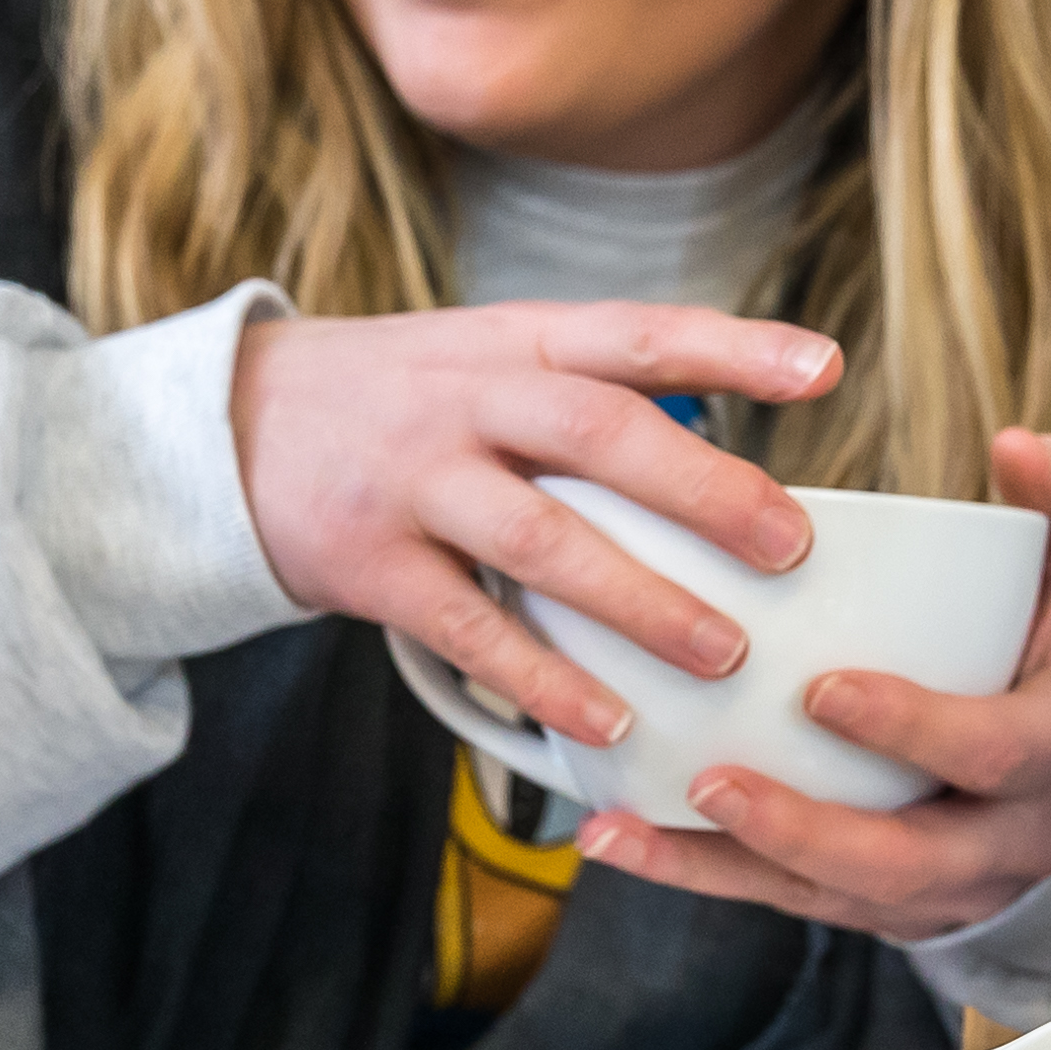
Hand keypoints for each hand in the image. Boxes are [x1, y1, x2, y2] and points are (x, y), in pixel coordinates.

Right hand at [231, 298, 845, 745]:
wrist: (227, 427)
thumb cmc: (394, 401)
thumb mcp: (479, 358)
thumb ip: (581, 388)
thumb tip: (719, 444)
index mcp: (509, 342)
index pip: (633, 331)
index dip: (732, 347)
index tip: (823, 368)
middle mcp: (464, 400)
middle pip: (598, 433)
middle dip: (704, 491)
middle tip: (790, 546)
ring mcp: (414, 482)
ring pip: (542, 538)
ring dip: (640, 600)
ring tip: (722, 652)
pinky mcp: (370, 564)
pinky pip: (471, 628)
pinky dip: (543, 678)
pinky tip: (607, 718)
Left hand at [579, 430, 1050, 947]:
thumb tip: (1018, 441)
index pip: (989, 754)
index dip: (912, 730)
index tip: (823, 690)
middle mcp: (1006, 843)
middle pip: (901, 860)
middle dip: (800, 829)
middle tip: (712, 780)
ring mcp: (943, 890)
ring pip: (828, 897)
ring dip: (719, 868)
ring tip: (619, 831)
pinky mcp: (882, 906)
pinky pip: (788, 900)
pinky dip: (700, 875)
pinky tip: (615, 838)